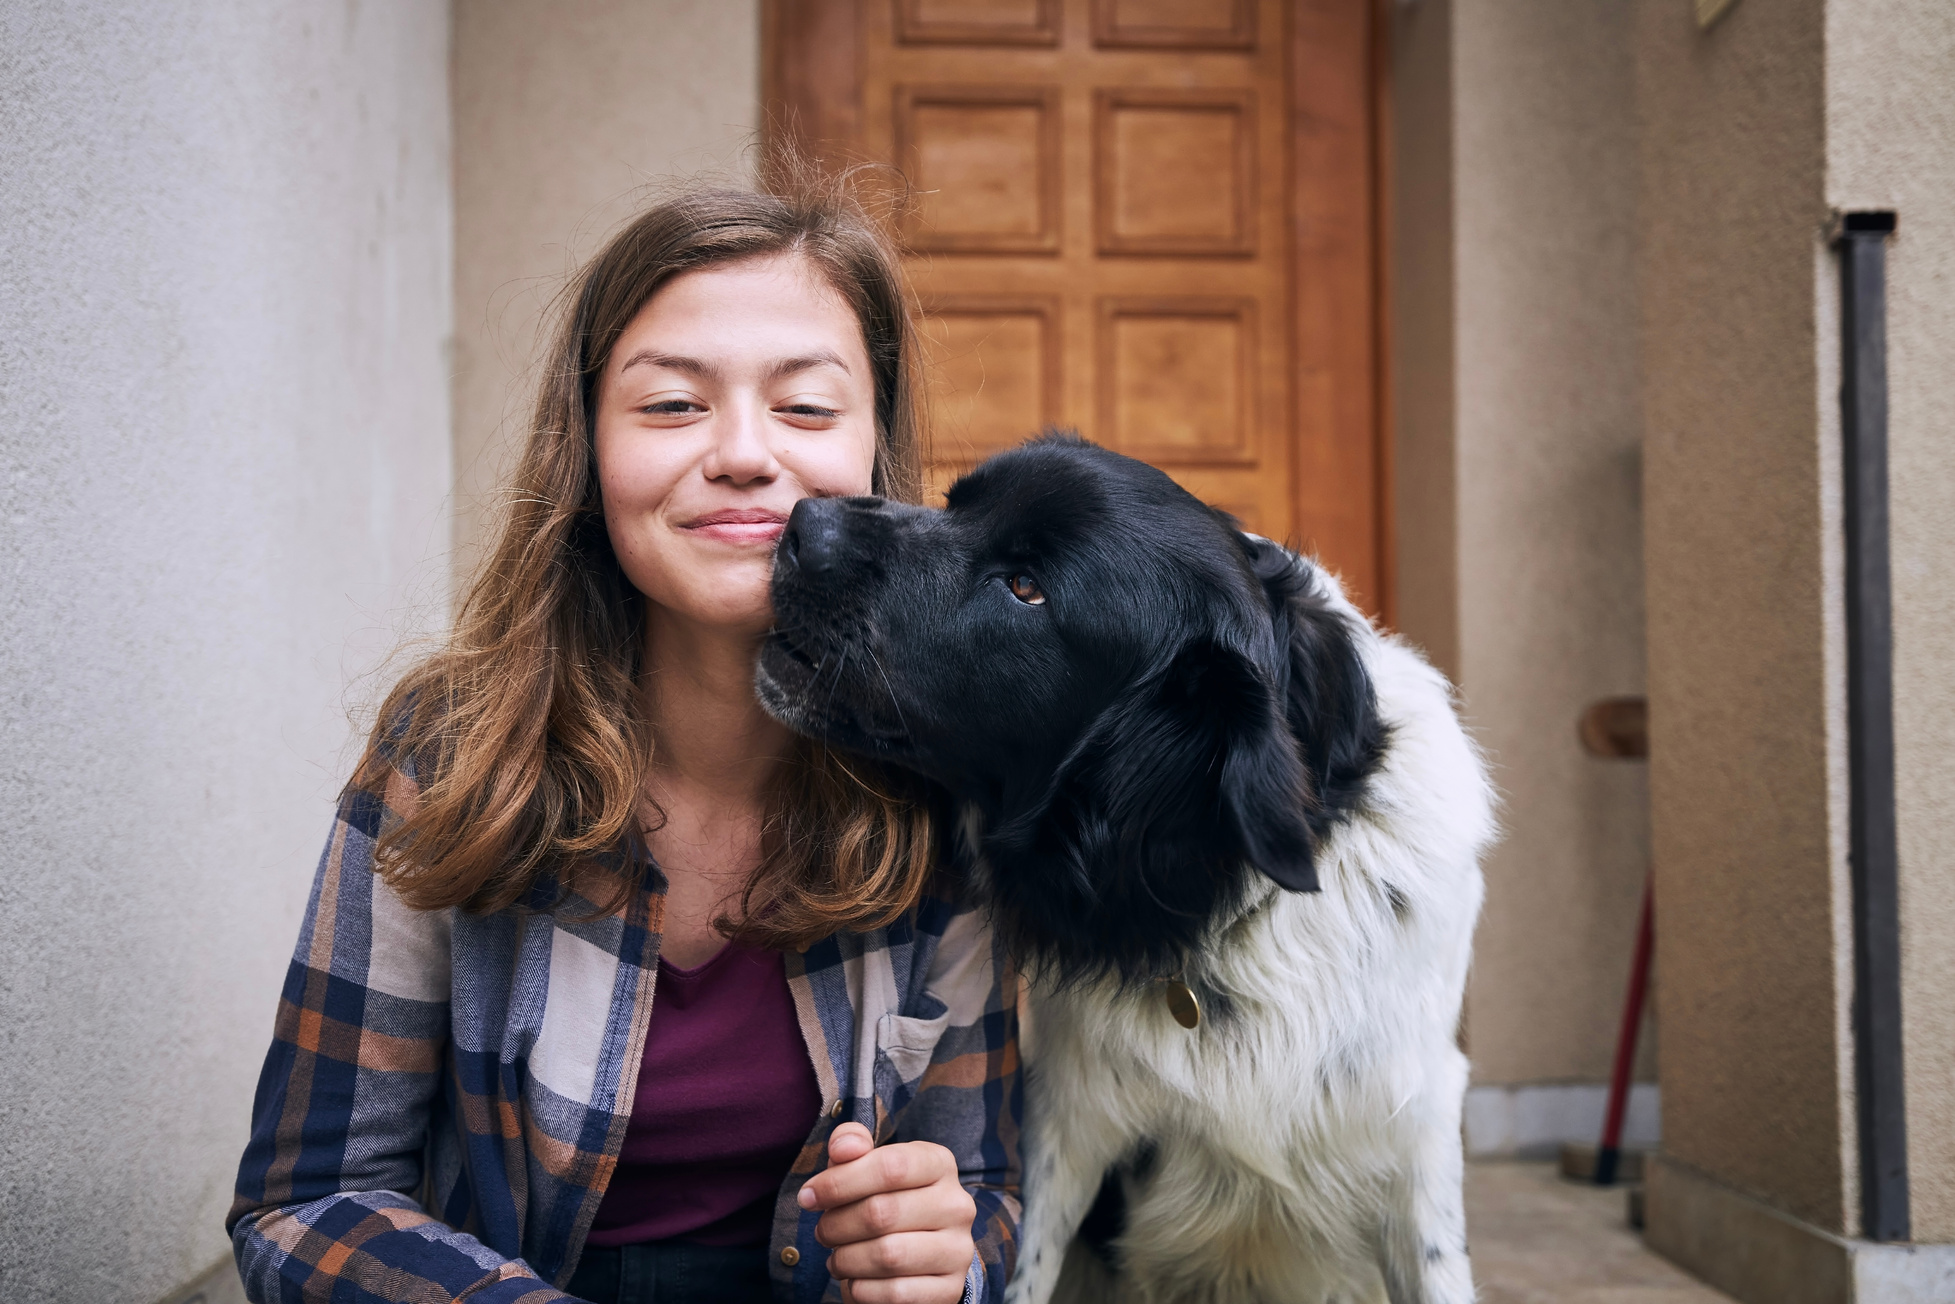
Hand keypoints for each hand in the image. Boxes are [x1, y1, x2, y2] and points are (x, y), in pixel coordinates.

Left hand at [797, 1122, 976, 1303]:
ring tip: (836, 1258)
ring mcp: (958, 1249)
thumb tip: (843, 1147)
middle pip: (882, 1212)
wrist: (918, 1255)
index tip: (809, 1196)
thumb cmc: (886, 1200)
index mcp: (939, 1164)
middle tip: (822, 1232)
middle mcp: (957, 1204)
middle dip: (837, 1225)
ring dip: (846, 1260)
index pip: (890, 1166)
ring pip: (888, 1255)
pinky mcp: (950, 1288)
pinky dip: (862, 1290)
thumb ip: (852, 1145)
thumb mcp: (869, 1165)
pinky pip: (896, 1293)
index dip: (840, 1182)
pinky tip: (855, 1281)